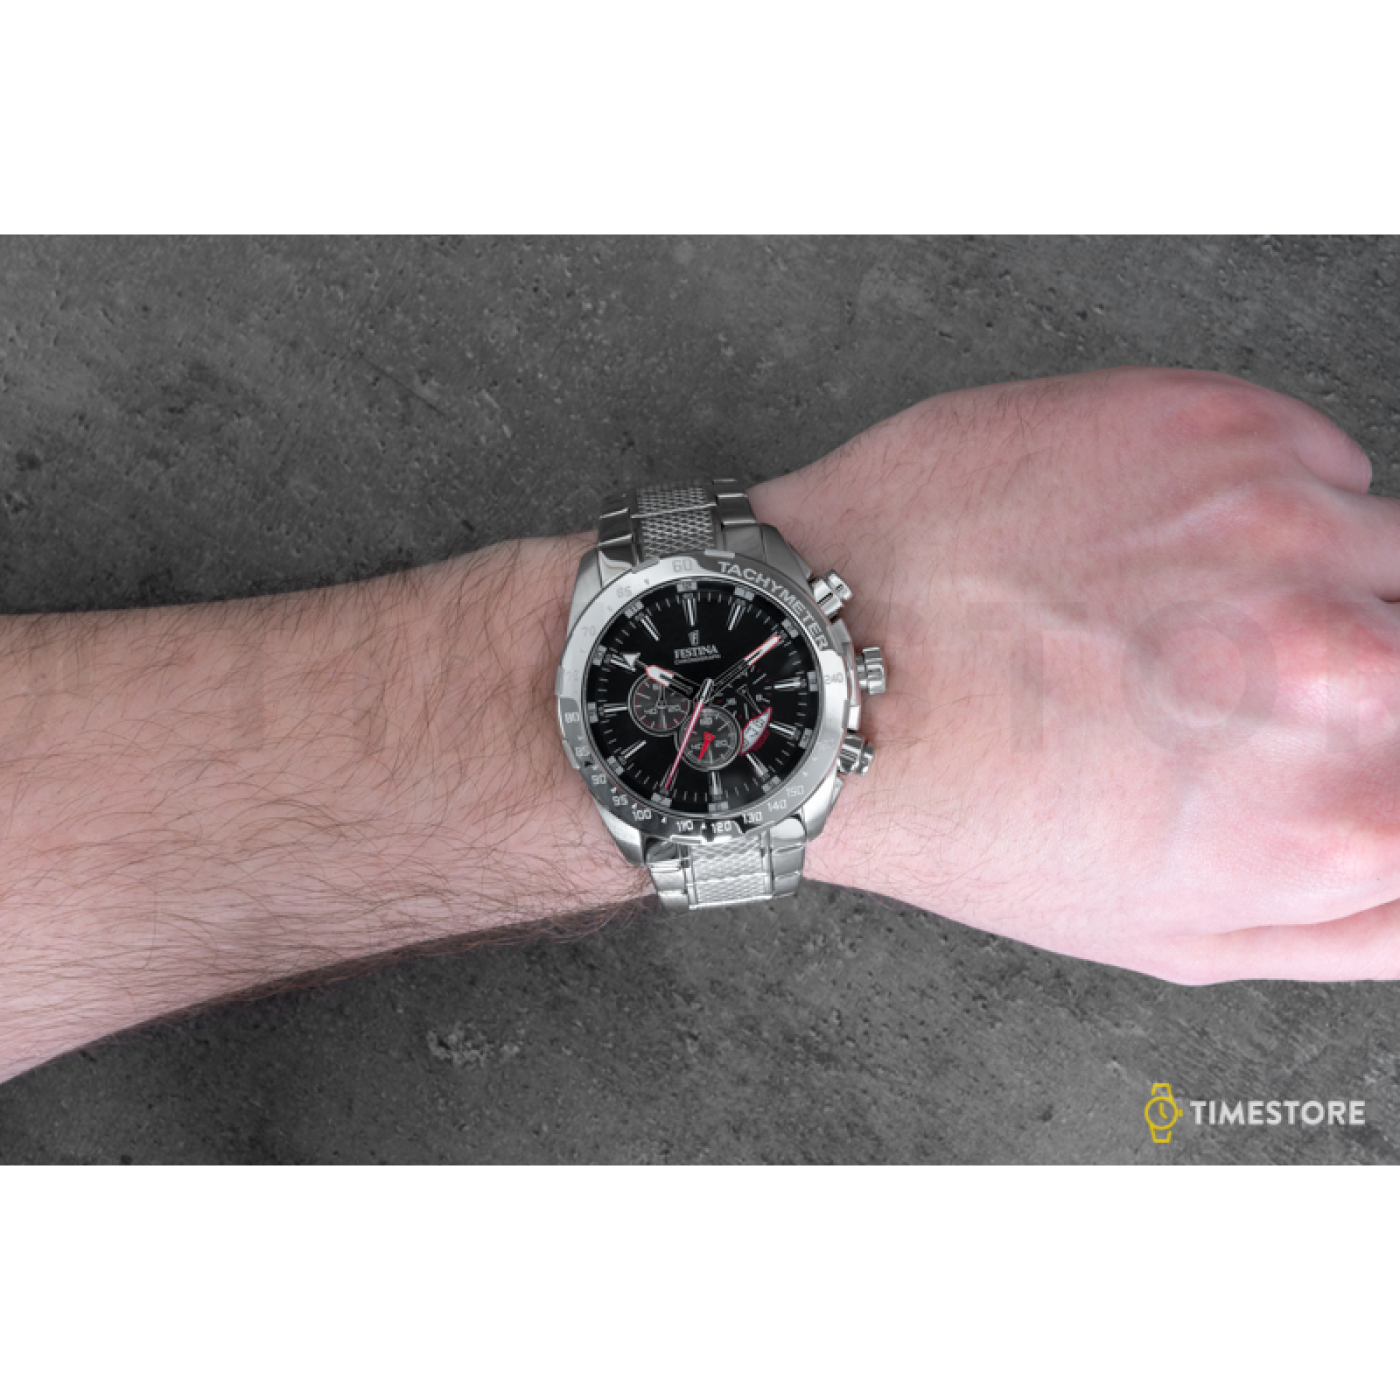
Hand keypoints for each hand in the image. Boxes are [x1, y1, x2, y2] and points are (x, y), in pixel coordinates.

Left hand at [752, 367, 1399, 982]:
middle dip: (1368, 669)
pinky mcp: (1219, 427)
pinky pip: (1315, 460)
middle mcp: (1347, 667)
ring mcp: (1286, 529)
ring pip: (1389, 549)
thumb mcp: (1171, 935)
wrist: (835, 670)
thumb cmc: (968, 806)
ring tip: (1180, 612)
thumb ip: (1359, 921)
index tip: (1350, 740)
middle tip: (1241, 683)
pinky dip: (1260, 500)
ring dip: (1314, 579)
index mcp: (1345, 817)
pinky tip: (1149, 546)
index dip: (1389, 753)